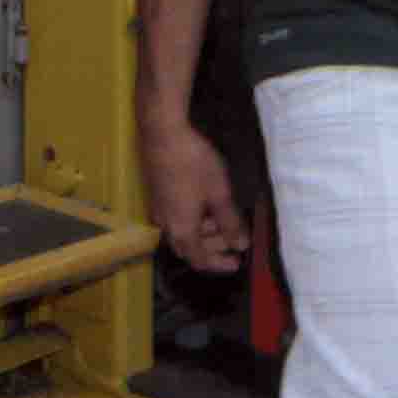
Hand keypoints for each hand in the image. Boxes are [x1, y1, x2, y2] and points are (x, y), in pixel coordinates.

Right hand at [140, 114, 246, 272]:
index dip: (220, 264)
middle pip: (188, 249)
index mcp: (182, 230)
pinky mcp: (155, 195)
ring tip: (221, 218)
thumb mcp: (219, 193)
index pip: (200, 260)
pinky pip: (175, 220)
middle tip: (233, 239)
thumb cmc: (194, 164)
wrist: (162, 133)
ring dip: (203, 233)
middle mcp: (166, 226)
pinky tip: (203, 205)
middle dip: (212, 249)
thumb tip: (241, 246)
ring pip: (181, 233)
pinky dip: (192, 220)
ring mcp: (158, 210)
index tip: (237, 262)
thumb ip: (230, 222)